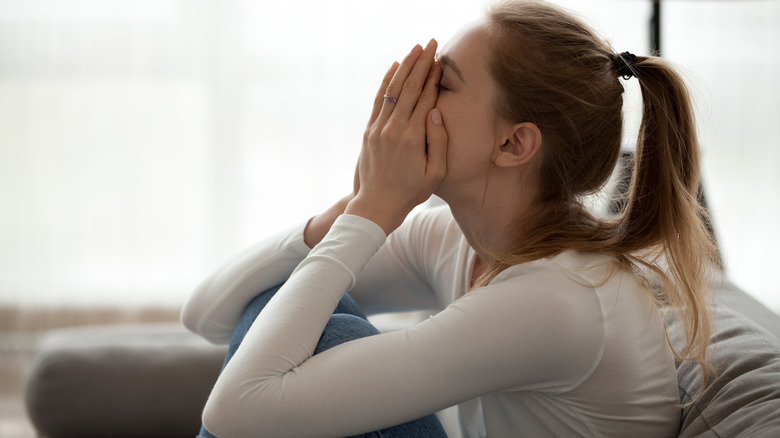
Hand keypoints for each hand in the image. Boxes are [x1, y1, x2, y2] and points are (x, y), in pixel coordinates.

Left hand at [346, 39, 447, 233]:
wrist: (377, 205)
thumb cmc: (411, 191)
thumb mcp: (435, 173)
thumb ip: (439, 142)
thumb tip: (435, 112)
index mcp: (413, 138)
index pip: (426, 98)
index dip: (434, 77)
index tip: (442, 61)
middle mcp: (393, 129)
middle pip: (410, 88)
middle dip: (422, 63)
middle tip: (431, 43)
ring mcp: (378, 129)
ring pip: (393, 90)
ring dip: (405, 66)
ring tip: (416, 48)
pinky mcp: (369, 131)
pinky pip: (379, 100)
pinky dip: (387, 82)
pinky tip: (394, 67)